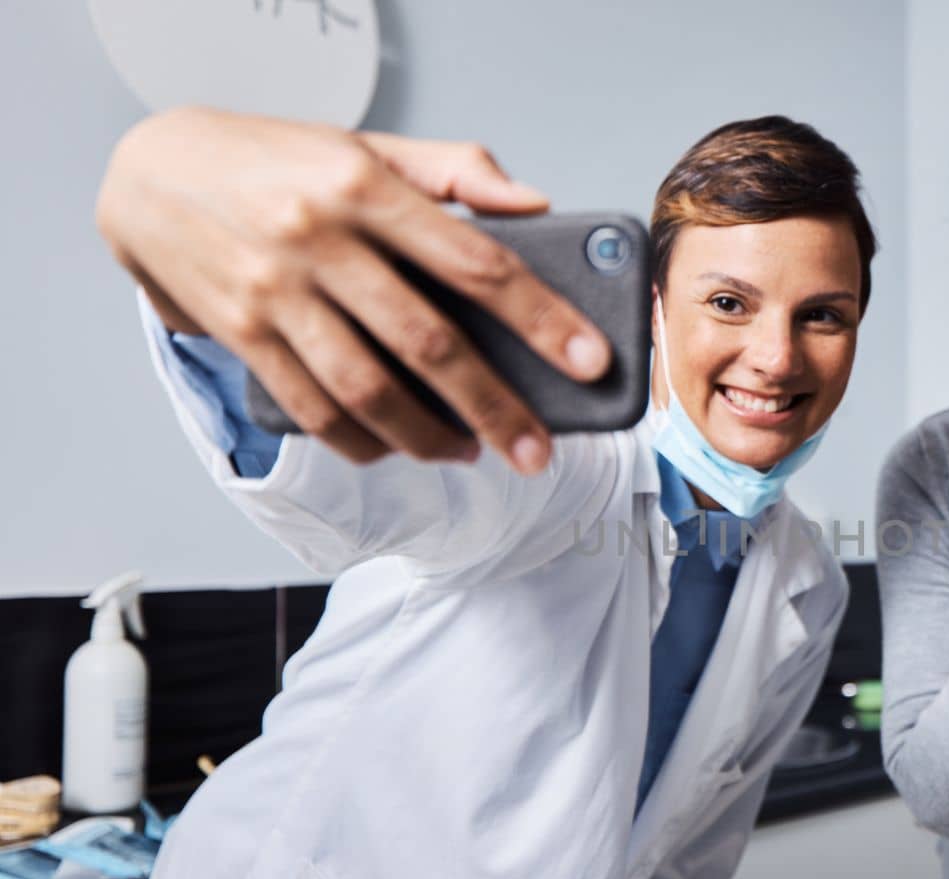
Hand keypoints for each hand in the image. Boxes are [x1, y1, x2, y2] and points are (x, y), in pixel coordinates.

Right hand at [96, 107, 611, 472]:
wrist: (148, 171)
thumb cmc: (278, 160)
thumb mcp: (367, 145)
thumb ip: (455, 171)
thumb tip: (536, 207)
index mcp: (366, 185)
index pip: (476, 261)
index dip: (541, 317)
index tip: (590, 360)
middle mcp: (319, 239)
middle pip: (427, 342)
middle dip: (494, 406)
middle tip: (539, 449)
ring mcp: (274, 291)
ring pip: (367, 388)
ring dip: (429, 436)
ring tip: (473, 453)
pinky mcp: (239, 333)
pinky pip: (311, 408)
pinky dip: (361, 442)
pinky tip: (398, 449)